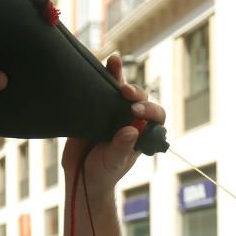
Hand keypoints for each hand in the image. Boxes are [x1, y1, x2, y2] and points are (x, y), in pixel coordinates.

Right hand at [61, 54, 165, 192]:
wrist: (79, 174)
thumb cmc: (102, 173)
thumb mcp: (113, 163)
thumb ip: (121, 148)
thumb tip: (132, 131)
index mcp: (142, 133)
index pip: (156, 117)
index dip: (150, 110)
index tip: (135, 112)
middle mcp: (130, 119)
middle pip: (139, 98)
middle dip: (135, 91)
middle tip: (124, 91)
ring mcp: (112, 112)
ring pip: (119, 89)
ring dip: (117, 74)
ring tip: (114, 61)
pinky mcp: (94, 108)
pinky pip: (98, 89)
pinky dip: (98, 76)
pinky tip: (96, 64)